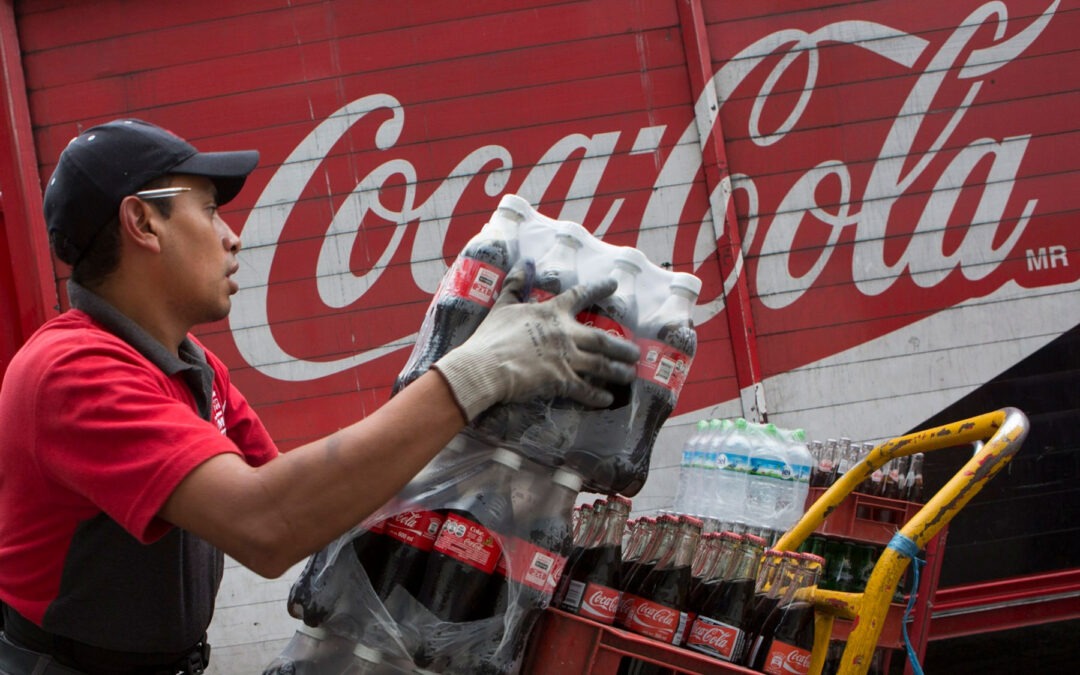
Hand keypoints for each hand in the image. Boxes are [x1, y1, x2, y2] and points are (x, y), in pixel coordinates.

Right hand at [433, 270, 640, 420]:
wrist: (485, 366)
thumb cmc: (491, 336)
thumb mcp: (503, 305)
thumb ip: (516, 284)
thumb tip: (524, 262)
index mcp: (552, 312)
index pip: (580, 295)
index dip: (599, 289)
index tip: (614, 285)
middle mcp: (565, 333)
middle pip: (603, 339)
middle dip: (622, 346)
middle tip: (636, 352)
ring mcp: (566, 358)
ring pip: (602, 364)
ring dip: (619, 370)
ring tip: (630, 375)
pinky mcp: (562, 381)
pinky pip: (586, 389)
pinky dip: (598, 396)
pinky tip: (607, 399)